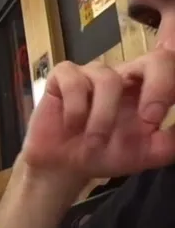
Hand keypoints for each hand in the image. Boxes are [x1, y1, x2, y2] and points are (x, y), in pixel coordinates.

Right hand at [21, 47, 174, 178]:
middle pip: (157, 60)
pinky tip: (71, 125)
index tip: (164, 111)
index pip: (172, 66)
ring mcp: (95, 73)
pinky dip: (75, 110)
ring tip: (94, 141)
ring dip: (103, 118)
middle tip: (150, 120)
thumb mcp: (149, 153)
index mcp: (151, 89)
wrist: (64, 167)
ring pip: (109, 80)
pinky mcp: (63, 76)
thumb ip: (172, 140)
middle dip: (160, 87)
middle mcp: (128, 75)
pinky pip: (74, 82)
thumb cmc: (107, 154)